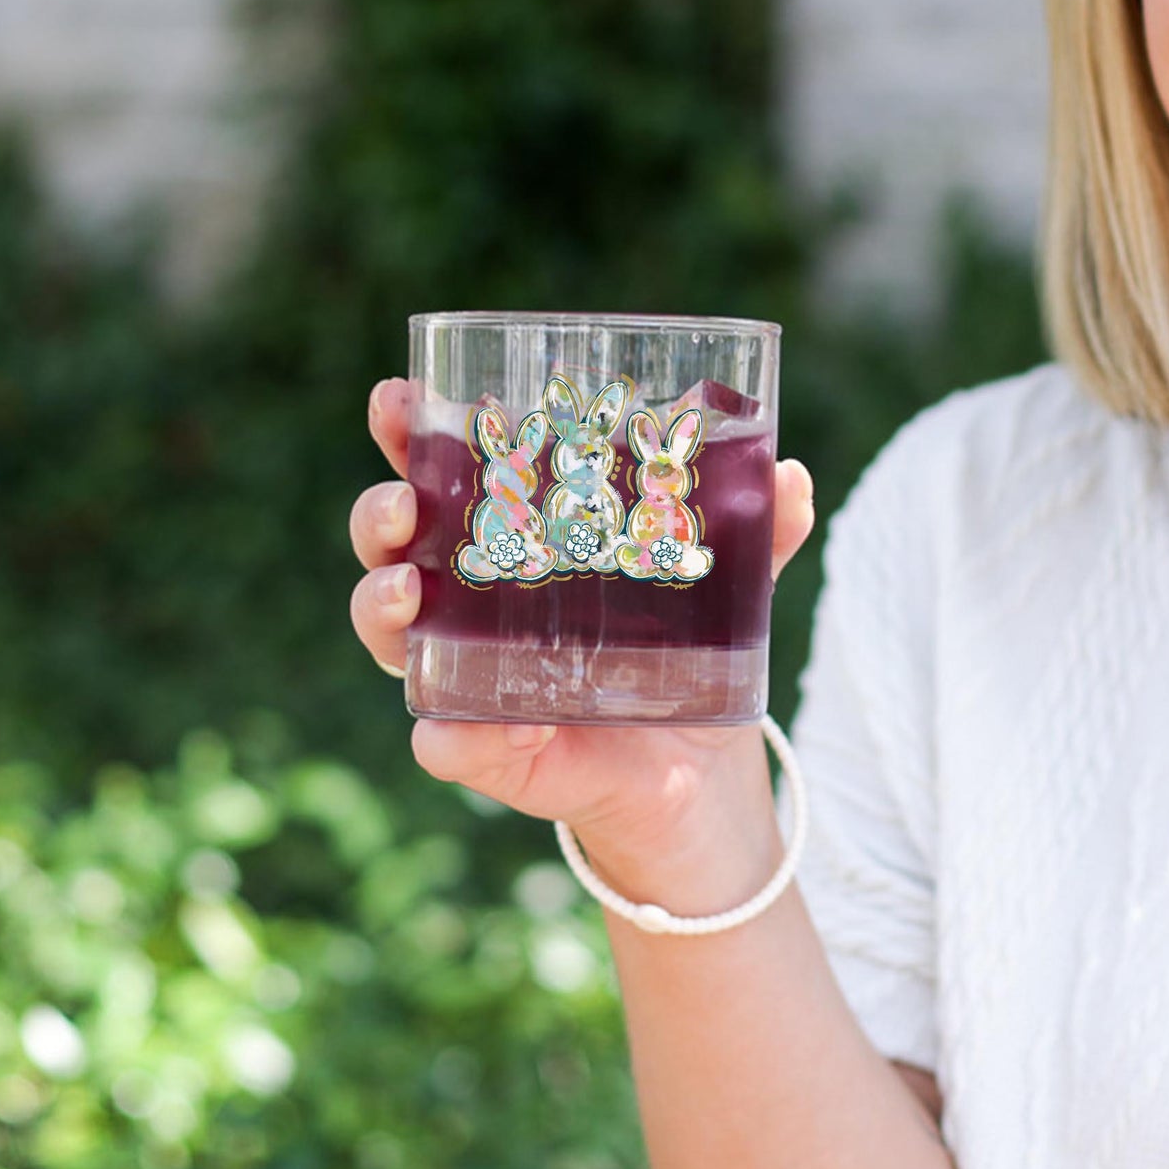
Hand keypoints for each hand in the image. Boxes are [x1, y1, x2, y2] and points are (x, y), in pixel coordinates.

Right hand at [350, 376, 815, 902]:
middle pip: (393, 542)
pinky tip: (458, 730)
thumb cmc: (688, 655)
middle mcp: (472, 599)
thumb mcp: (727, 586)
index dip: (408, 432)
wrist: (699, 772)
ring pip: (388, 632)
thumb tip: (789, 474)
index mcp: (516, 538)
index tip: (397, 396)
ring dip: (379, 606)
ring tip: (408, 591)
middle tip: (402, 502)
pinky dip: (445, 736)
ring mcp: (469, 673)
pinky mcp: (487, 749)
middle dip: (379, 512)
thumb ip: (759, 533)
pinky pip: (442, 742)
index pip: (444, 472)